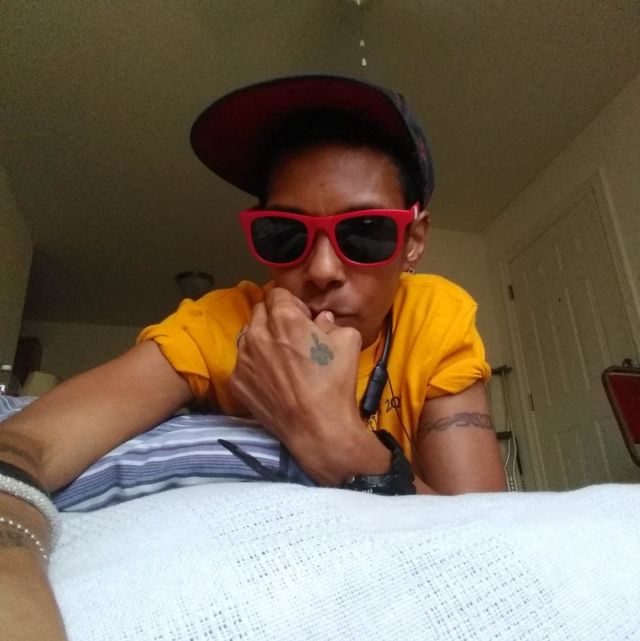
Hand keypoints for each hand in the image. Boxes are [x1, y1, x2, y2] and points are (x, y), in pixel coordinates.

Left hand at [230, 288, 388, 484]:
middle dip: (275, 317)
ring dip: (262, 339)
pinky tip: (272, 379)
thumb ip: (331, 322)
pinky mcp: (236, 381)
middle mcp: (257, 333)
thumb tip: (321, 320)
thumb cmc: (335, 382)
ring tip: (280, 358)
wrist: (317, 428)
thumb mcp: (348, 340)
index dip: (292, 303)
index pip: (277, 293)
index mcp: (283, 318)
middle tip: (292, 336)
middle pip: (260, 311)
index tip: (302, 317)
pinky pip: (243, 362)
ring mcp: (242, 358)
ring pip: (248, 335)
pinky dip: (255, 365)